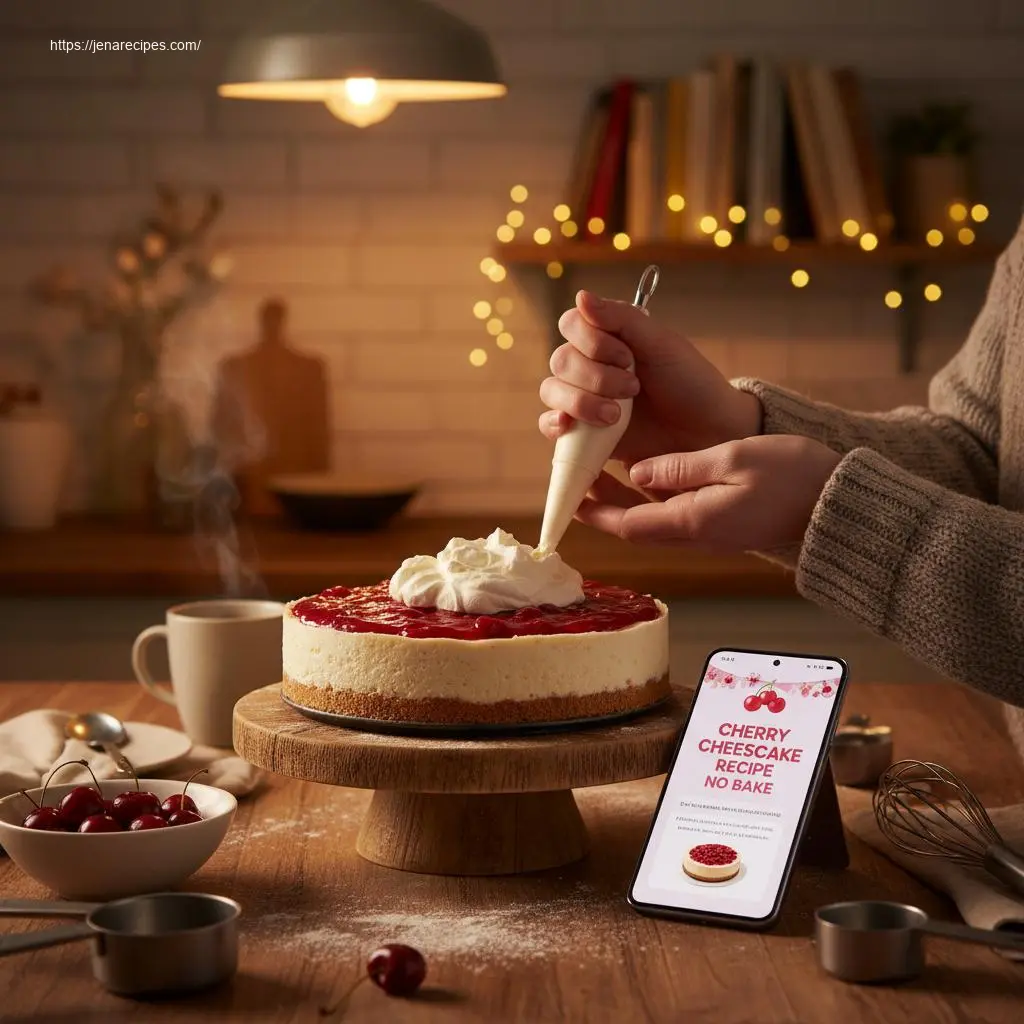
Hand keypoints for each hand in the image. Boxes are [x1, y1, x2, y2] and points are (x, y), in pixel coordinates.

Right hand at [538, 290, 762, 465]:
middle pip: (561, 360)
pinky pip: (550, 424)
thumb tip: (580, 296)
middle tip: (634, 389)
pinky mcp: (583, 432)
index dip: (592, 341)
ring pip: (552, 390)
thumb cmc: (690, 384)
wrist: (707, 433)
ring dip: (581, 401)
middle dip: (596, 376)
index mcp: (609, 336)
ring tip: (616, 416)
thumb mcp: (662, 344)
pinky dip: (554, 423)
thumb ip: (622, 319)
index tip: (628, 357)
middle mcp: (592, 364)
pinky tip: (569, 425)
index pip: (571, 324)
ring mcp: (585, 398)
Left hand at [576, 435, 841, 551]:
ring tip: (603, 470)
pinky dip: (652, 497)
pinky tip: (648, 473)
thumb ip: (682, 467)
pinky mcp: (723, 525)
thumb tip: (638, 470)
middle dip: (603, 506)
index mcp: (692, 521)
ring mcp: (710, 532)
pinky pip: (675, 516)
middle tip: (579, 478)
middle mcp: (696, 534)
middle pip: (635, 526)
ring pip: (653, 520)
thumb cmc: (794, 478)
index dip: (596, 511)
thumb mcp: (734, 459)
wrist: (840, 506)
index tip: (572, 496)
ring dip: (625, 500)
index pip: (628, 524)